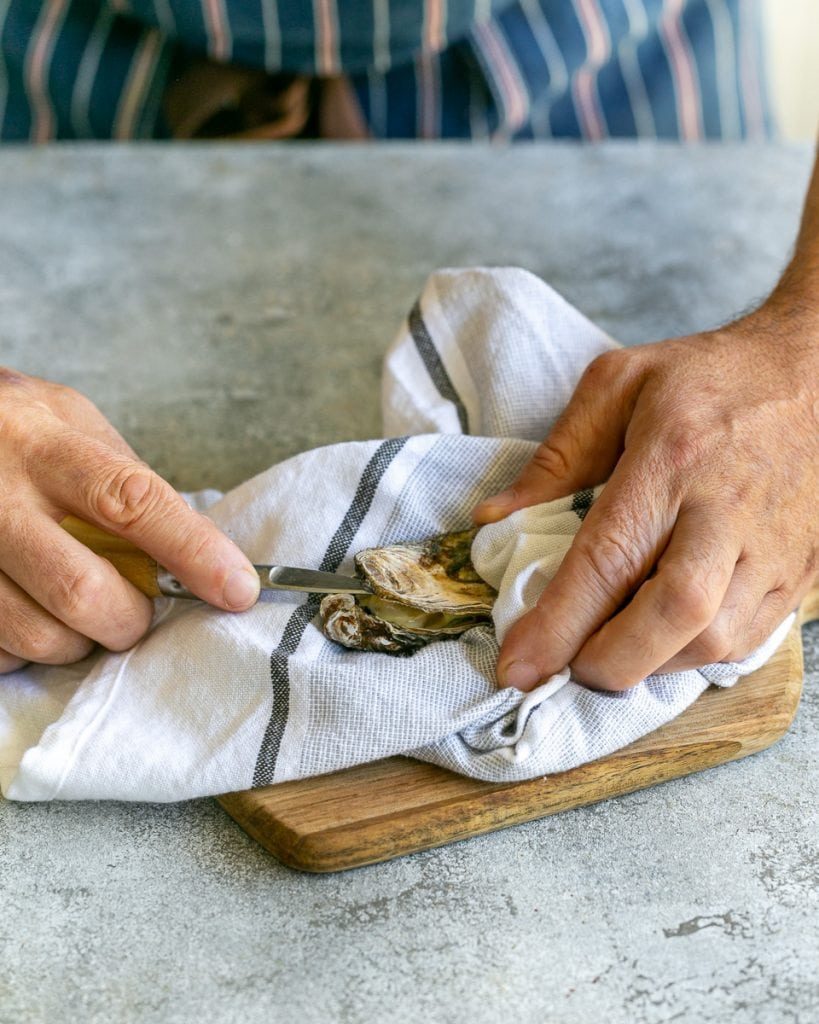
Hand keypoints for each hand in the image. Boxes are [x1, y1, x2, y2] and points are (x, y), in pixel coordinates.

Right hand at [0, 368, 259, 673]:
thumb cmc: (13, 428)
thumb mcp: (70, 422)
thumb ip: (125, 478)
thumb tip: (195, 547)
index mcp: (42, 444)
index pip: (132, 502)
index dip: (192, 552)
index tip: (237, 589)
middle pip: (82, 590)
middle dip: (128, 620)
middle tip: (133, 612)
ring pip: (39, 635)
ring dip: (77, 641)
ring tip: (74, 611)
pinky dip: (26, 649)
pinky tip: (28, 609)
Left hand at [472, 307, 818, 690]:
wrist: (818, 371)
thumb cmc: (710, 379)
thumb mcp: (618, 385)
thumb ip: (555, 457)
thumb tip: (494, 518)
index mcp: (672, 458)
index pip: (610, 558)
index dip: (559, 623)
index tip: (516, 668)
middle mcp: (728, 509)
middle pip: (675, 614)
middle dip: (612, 661)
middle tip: (568, 668)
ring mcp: (775, 546)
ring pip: (716, 640)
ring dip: (653, 661)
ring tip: (614, 642)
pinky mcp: (801, 571)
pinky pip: (748, 640)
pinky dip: (695, 654)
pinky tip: (663, 635)